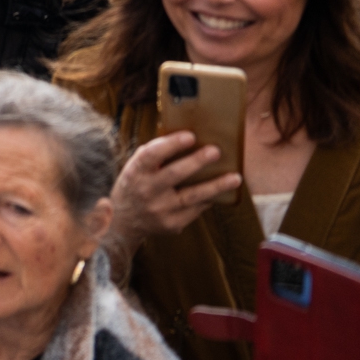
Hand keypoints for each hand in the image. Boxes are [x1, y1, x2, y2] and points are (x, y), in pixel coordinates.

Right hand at [107, 129, 242, 259]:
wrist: (124, 221)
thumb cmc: (135, 185)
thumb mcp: (135, 169)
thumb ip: (153, 157)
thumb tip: (185, 140)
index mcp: (135, 172)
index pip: (151, 155)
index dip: (170, 144)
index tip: (190, 135)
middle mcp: (146, 191)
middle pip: (174, 174)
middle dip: (196, 162)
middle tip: (215, 151)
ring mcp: (160, 210)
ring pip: (192, 196)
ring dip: (215, 186)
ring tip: (235, 177)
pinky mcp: (173, 224)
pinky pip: (195, 210)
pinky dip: (208, 200)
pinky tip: (222, 192)